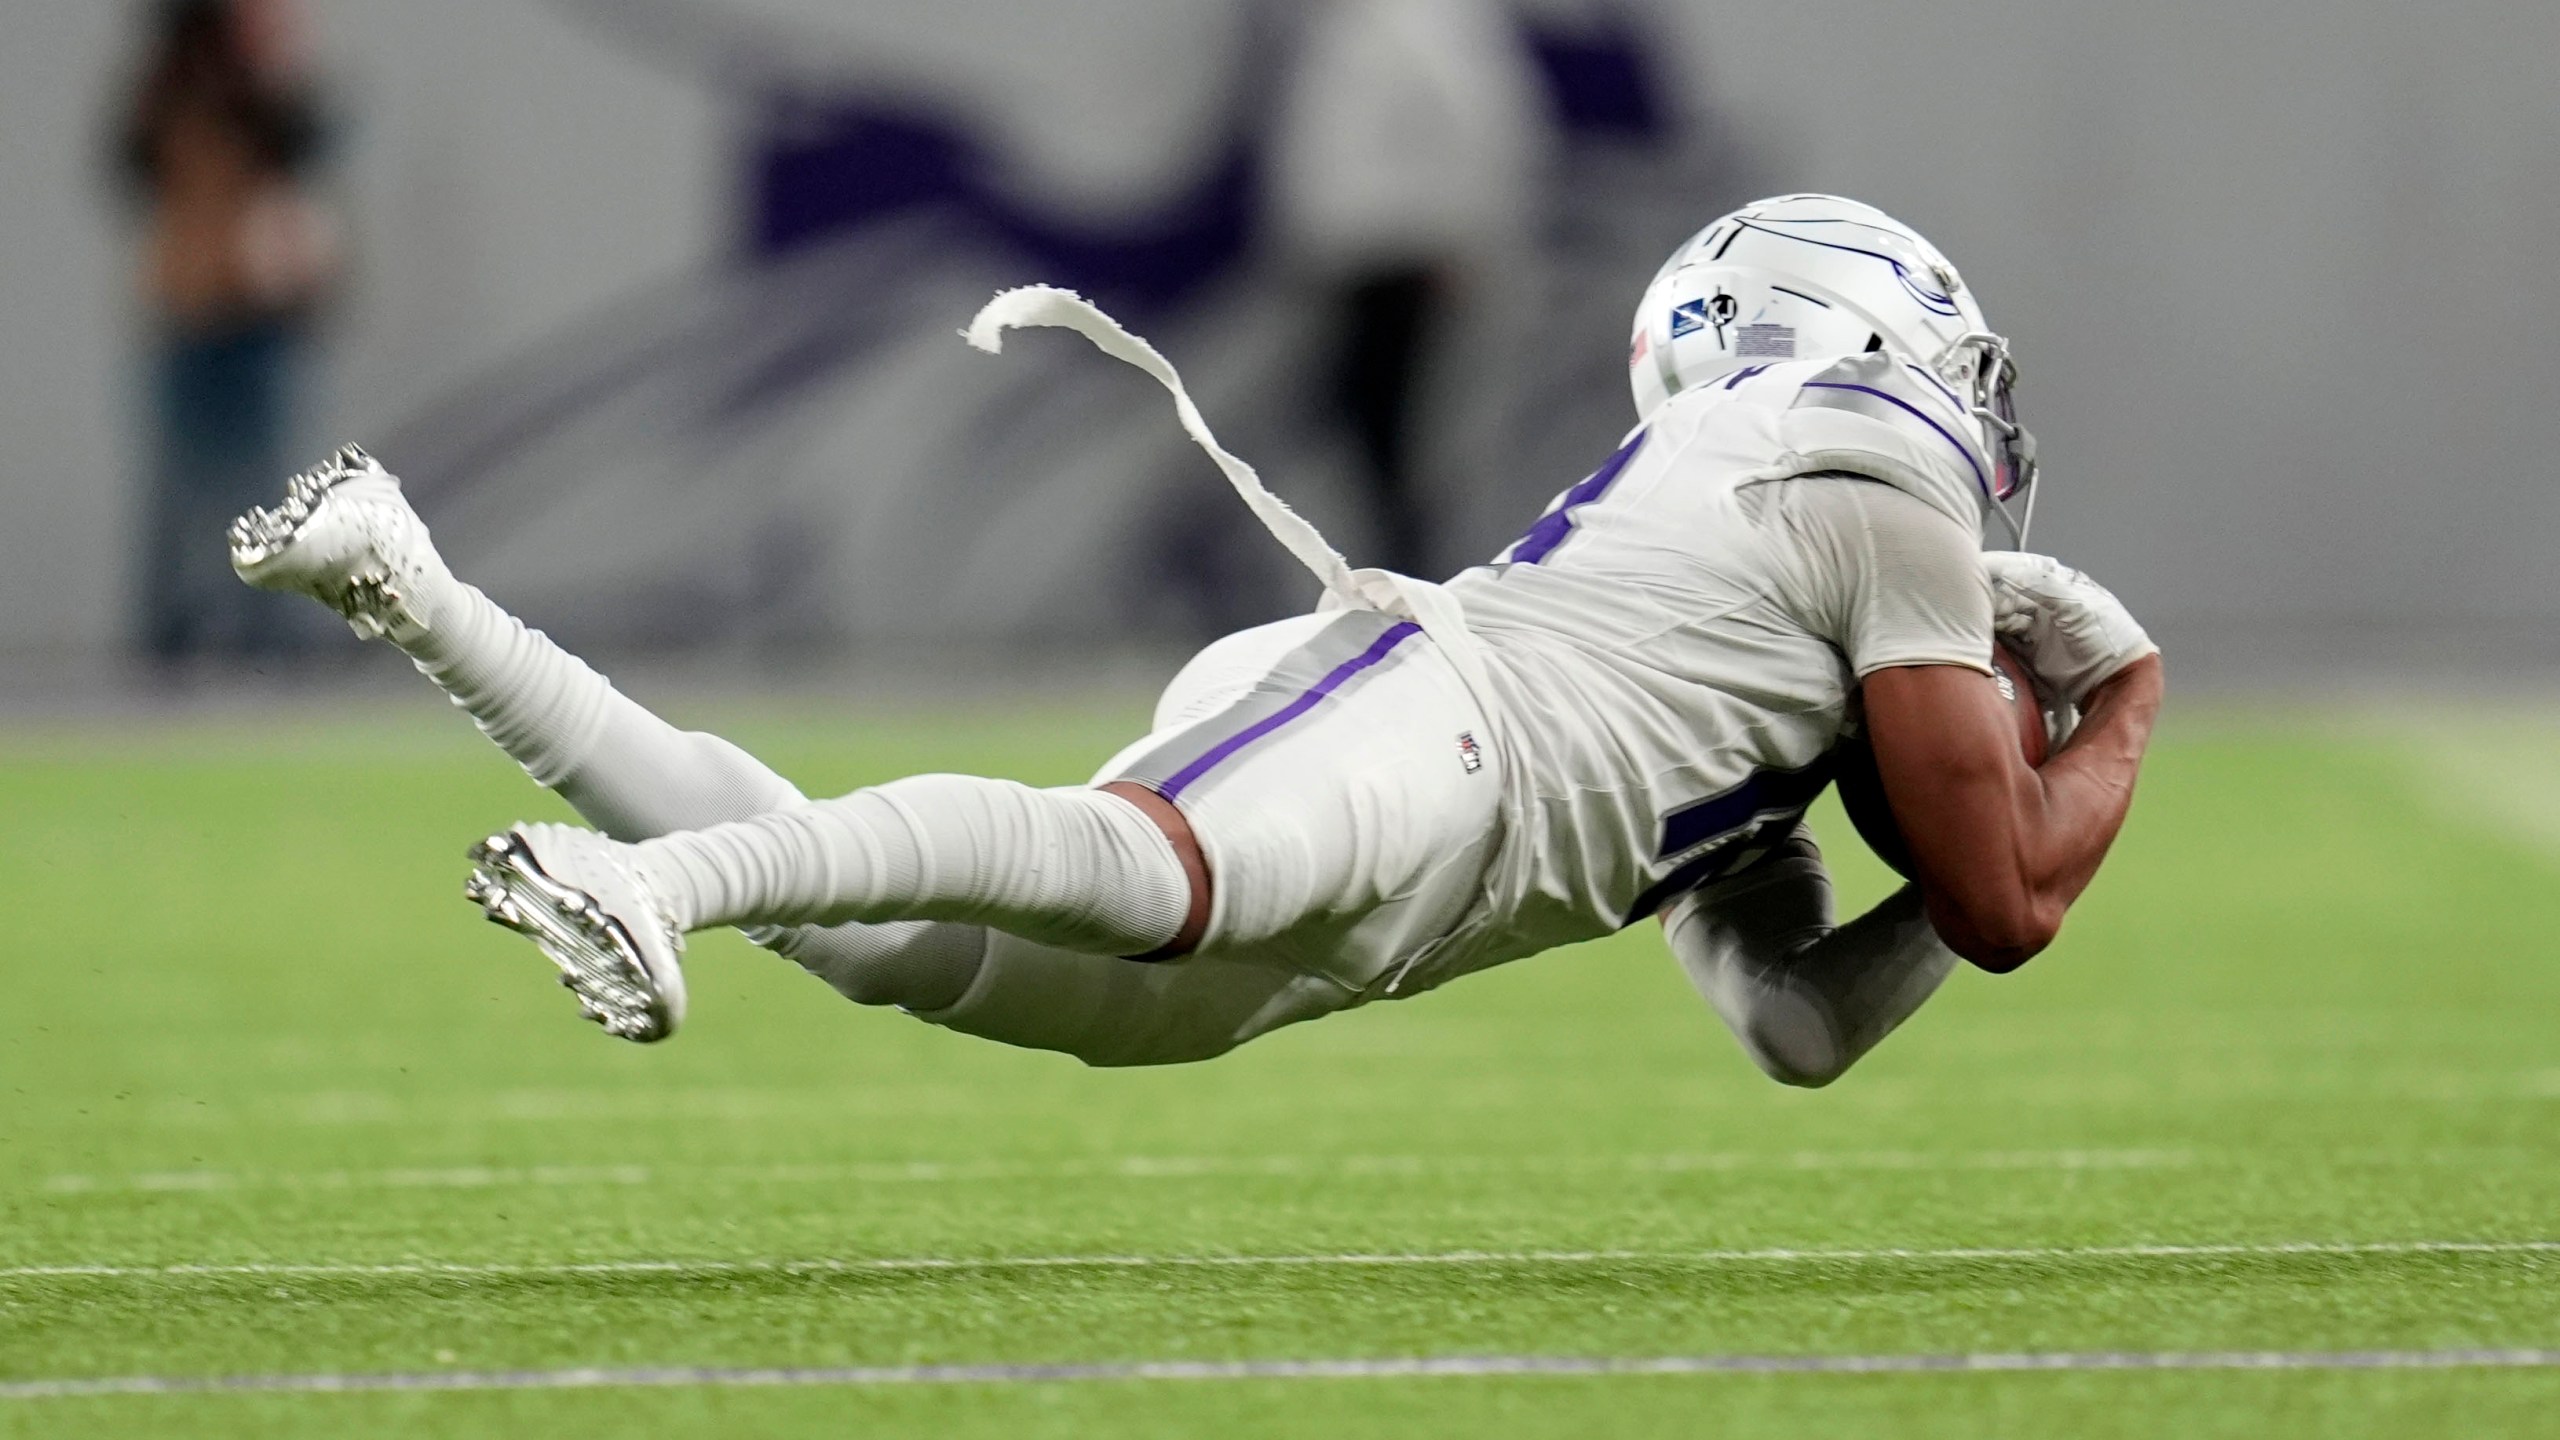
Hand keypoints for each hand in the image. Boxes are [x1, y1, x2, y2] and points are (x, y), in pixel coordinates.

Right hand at [1982, 552, 2158, 707]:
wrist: (2114, 680)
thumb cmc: (2107, 638)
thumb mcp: (2077, 605)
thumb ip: (2044, 587)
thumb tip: (2010, 573)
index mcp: (2061, 585)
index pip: (2023, 570)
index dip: (2001, 567)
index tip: (1978, 569)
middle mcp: (2047, 604)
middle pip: (2009, 593)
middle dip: (1991, 595)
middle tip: (1974, 601)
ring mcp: (2038, 628)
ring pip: (2004, 617)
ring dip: (1990, 618)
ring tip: (1976, 621)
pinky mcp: (2031, 651)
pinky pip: (2005, 640)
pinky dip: (1994, 639)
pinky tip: (1983, 638)